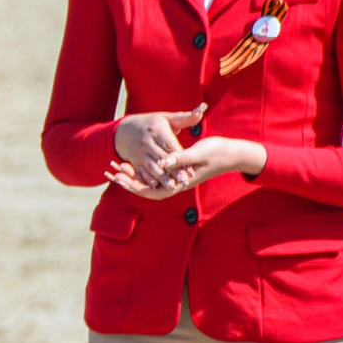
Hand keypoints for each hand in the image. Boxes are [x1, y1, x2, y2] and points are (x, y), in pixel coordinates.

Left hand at [107, 135, 266, 199]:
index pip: (152, 191)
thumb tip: (162, 163)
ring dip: (132, 174)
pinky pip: (155, 174)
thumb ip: (181, 158)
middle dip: (127, 181)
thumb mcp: (199, 153)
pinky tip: (130, 161)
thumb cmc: (217, 152)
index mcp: (180, 183)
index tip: (118, 178)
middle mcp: (176, 184)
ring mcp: (175, 178)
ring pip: (149, 181)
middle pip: (146, 188)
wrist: (232, 153)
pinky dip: (142, 169)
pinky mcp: (175, 171)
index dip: (134, 186)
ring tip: (115, 164)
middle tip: (110, 170)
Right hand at [113, 105, 204, 189]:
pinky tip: (156, 186)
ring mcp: (139, 152)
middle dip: (173, 171)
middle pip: (162, 159)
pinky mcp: (135, 161)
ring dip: (162, 178)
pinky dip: (148, 179)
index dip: (181, 158)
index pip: (171, 146)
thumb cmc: (151, 124)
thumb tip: (202, 110)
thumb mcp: (165, 118)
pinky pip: (141, 171)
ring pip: (152, 167)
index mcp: (156, 131)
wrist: (123, 130)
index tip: (191, 168)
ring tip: (172, 187)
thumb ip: (184, 118)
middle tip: (185, 181)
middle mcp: (146, 142)